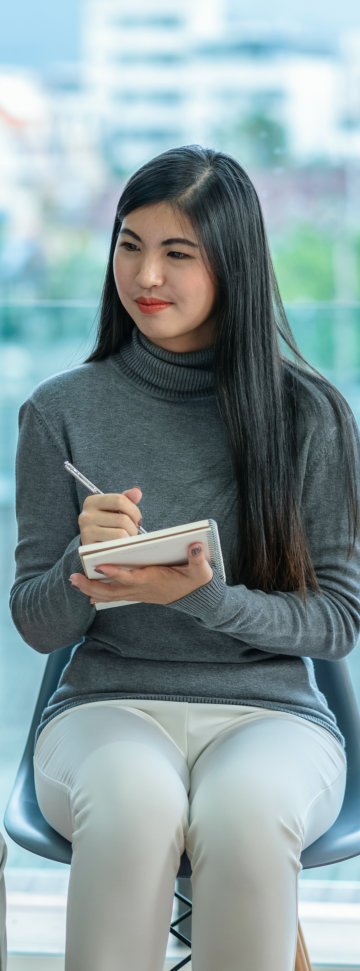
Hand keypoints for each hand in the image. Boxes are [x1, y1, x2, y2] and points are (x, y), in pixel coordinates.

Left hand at [70, 543, 212, 604]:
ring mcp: (138, 593)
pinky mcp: (137, 594)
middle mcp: (141, 589)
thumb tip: (196, 545)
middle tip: (73, 577)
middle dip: (91, 585)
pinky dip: (100, 595)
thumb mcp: (201, 570)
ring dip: (91, 590)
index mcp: (153, 580)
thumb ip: (198, 558)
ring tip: (74, 581)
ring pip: (110, 595)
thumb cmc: (195, 581)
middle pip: (111, 590)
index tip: (99, 565)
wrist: (196, 597)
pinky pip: (115, 596)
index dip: (114, 572)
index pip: (130, 577)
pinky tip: (88, 594)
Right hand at [79, 486, 142, 544]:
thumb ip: (125, 499)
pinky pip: (116, 546)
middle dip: (134, 527)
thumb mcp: (113, 509)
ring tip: (127, 538)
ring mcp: (87, 532)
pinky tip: (121, 546)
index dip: (134, 510)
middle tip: (133, 531)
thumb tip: (137, 492)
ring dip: (130, 538)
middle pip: (123, 519)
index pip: (119, 500)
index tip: (137, 518)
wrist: (92, 544)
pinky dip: (123, 547)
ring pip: (121, 534)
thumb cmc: (106, 524)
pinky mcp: (91, 547)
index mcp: (92, 502)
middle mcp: (86, 515)